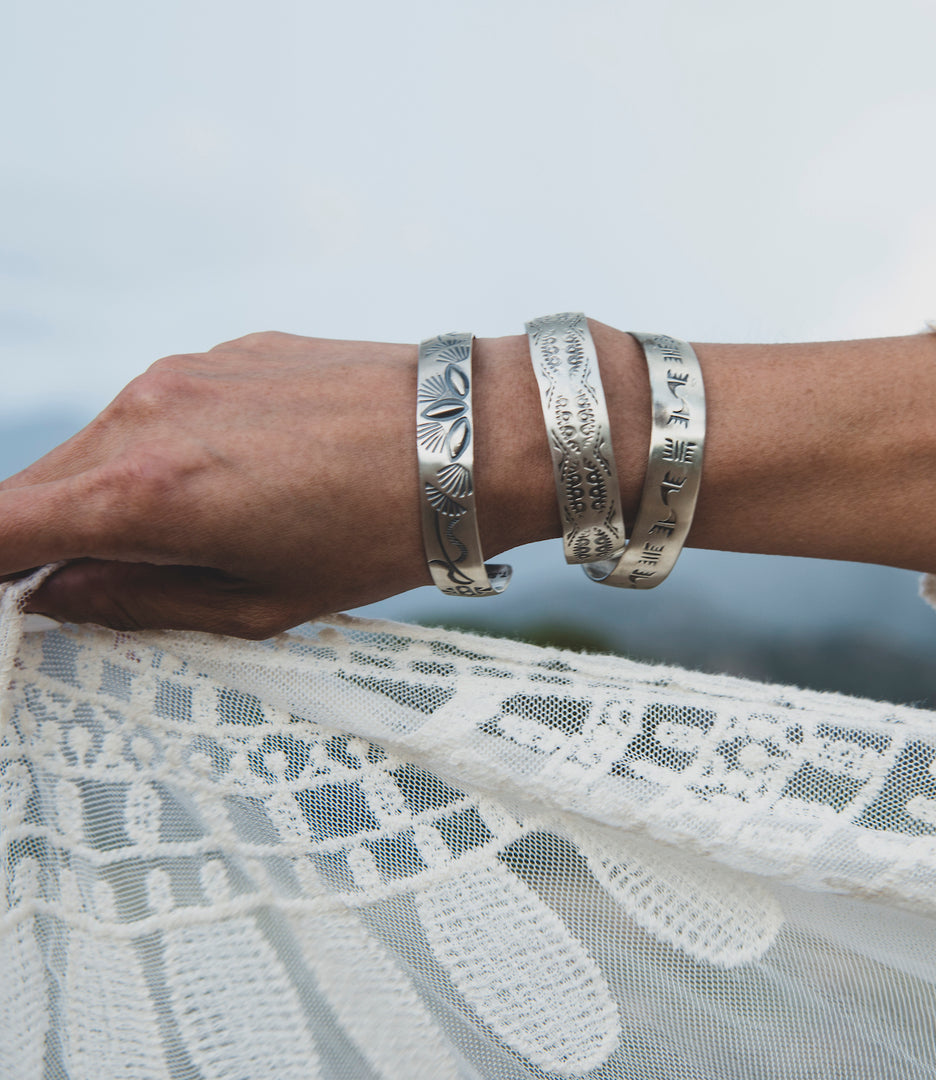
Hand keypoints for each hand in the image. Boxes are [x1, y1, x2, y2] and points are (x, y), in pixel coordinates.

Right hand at [1, 332, 449, 635]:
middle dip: (49, 539)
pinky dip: (165, 450)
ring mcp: (184, 370)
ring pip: (99, 445)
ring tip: (199, 533)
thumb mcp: (261, 603)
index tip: (15, 594)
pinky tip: (241, 477)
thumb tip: (53, 594)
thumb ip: (138, 601)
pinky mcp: (225, 350)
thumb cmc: (382, 535)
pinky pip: (159, 410)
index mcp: (145, 490)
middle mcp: (145, 412)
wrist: (472, 438)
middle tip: (109, 584)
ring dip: (112, 492)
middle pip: (40, 485)